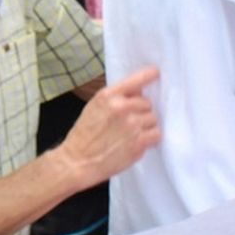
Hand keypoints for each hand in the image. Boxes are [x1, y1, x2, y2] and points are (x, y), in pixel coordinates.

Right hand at [59, 66, 159, 188]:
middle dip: (141, 111)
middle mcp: (121, 107)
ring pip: (153, 118)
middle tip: (128, 123)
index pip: (135, 80)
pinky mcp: (139, 142)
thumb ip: (115, 98)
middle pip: (147, 103)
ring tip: (131, 134)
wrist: (78, 161)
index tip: (156, 73)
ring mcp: (132, 125)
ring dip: (146, 125)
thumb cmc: (84, 135)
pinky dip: (150, 138)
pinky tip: (137, 142)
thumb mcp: (94, 107)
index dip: (148, 75)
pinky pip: (156, 134)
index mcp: (108, 96)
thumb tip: (138, 92)